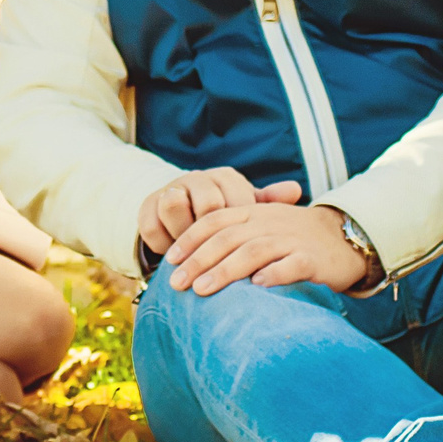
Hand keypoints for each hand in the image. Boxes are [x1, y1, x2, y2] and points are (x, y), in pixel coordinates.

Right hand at [136, 166, 301, 255]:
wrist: (182, 214)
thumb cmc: (224, 215)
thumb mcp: (247, 210)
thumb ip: (269, 202)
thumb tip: (296, 190)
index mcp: (225, 178)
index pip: (238, 200)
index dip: (243, 231)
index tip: (249, 254)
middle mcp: (197, 179)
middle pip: (207, 204)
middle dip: (214, 236)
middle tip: (222, 262)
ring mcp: (169, 190)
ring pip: (174, 205)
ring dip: (184, 234)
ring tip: (194, 259)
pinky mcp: (146, 208)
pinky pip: (152, 225)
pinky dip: (163, 243)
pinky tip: (173, 257)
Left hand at [165, 197, 371, 296]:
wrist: (343, 238)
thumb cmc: (292, 238)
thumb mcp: (261, 228)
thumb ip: (232, 237)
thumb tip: (190, 264)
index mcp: (252, 213)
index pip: (214, 220)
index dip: (190, 239)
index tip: (170, 260)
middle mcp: (268, 222)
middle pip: (228, 237)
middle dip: (199, 260)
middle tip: (177, 283)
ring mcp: (291, 239)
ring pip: (254, 251)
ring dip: (226, 270)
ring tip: (203, 289)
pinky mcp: (313, 258)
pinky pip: (293, 264)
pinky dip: (274, 274)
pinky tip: (257, 286)